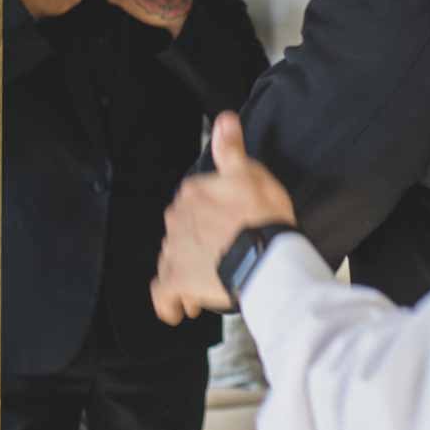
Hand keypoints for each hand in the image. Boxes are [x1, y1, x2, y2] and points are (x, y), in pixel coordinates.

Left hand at [151, 113, 295, 324]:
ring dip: (187, 270)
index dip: (208, 213)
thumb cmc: (264, 218)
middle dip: (196, 243)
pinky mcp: (175, 282)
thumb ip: (232, 149)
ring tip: (210, 282)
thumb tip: (224, 120)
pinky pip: (163, 296)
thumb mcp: (252, 173)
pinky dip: (170, 303)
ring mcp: (174, 252)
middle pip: (180, 231)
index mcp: (193, 192)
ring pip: (172, 260)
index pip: (191, 200)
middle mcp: (177, 219)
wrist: (267, 258)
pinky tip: (180, 309)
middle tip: (222, 254)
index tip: (225, 224)